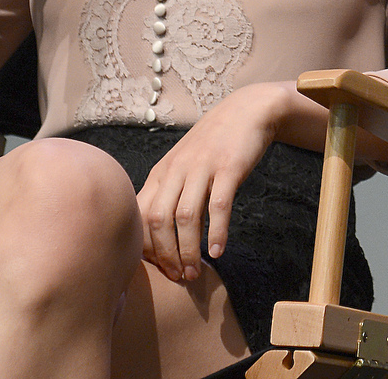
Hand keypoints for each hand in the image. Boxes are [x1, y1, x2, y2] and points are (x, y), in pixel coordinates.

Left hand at [137, 82, 292, 282]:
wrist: (247, 111)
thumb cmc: (214, 144)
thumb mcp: (184, 166)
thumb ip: (172, 195)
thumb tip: (162, 237)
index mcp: (161, 173)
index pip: (140, 216)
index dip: (146, 248)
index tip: (159, 270)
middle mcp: (176, 170)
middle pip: (158, 220)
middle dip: (165, 255)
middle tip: (179, 277)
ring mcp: (202, 168)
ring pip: (185, 217)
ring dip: (188, 250)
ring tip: (196, 272)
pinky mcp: (229, 167)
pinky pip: (219, 206)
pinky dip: (216, 232)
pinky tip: (218, 251)